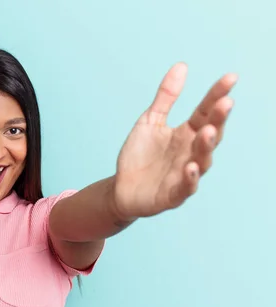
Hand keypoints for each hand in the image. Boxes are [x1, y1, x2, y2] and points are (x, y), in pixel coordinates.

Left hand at [112, 62, 236, 219]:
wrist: (121, 188)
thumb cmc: (139, 155)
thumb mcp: (150, 121)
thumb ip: (166, 97)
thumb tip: (181, 65)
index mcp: (186, 133)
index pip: (206, 112)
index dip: (217, 95)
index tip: (230, 77)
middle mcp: (190, 152)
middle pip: (210, 135)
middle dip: (218, 120)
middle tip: (225, 103)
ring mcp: (184, 174)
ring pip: (202, 161)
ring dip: (206, 147)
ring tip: (208, 131)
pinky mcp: (172, 195)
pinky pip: (185, 187)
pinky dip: (189, 178)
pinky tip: (190, 167)